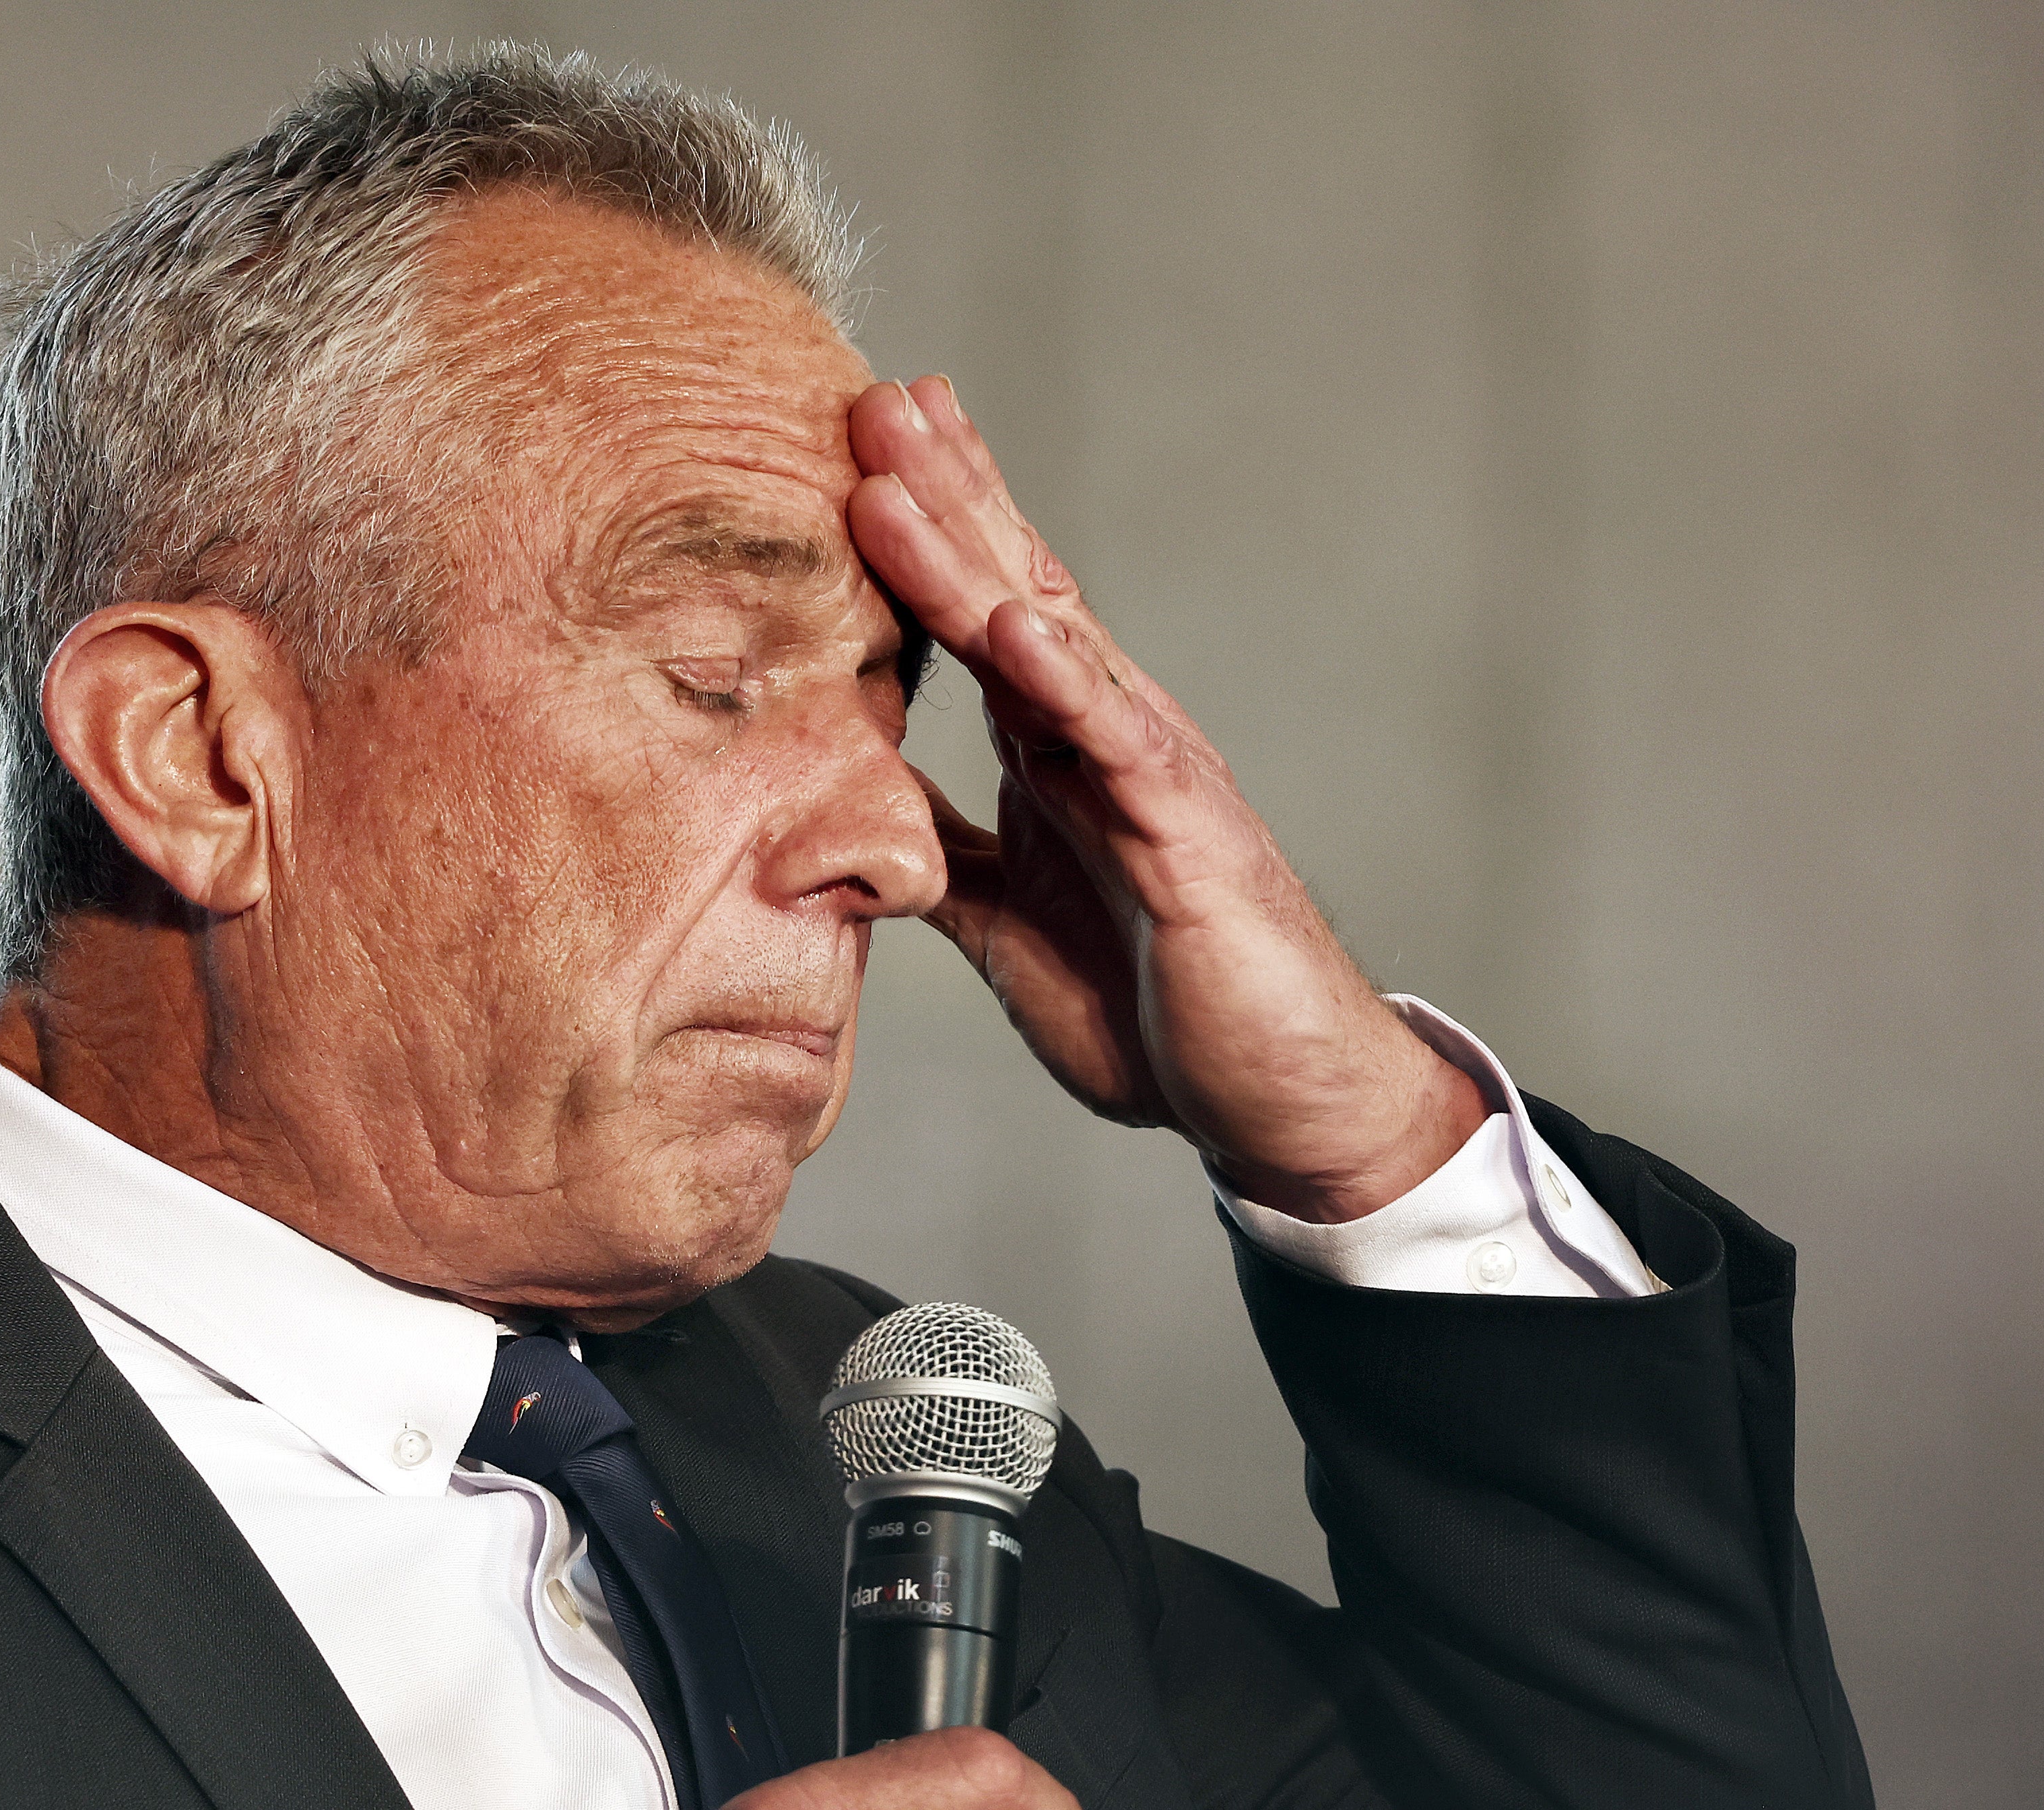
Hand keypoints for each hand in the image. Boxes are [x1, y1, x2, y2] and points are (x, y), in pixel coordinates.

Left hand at [844, 376, 1484, 1221]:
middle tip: (874, 396)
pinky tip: (1014, 622)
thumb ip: (941, 855)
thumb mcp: (1006, 923)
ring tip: (901, 470)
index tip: (859, 449)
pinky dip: (1068, 681)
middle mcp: (1106, 738)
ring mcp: (1152, 775)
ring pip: (1052, 641)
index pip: (982, 620)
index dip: (926, 536)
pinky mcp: (1189, 838)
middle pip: (1013, 590)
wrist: (1275, 1098)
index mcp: (1059, 753)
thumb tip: (849, 810)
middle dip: (943, 494)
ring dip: (970, 555)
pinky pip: (1122, 747)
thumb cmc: (1155, 1006)